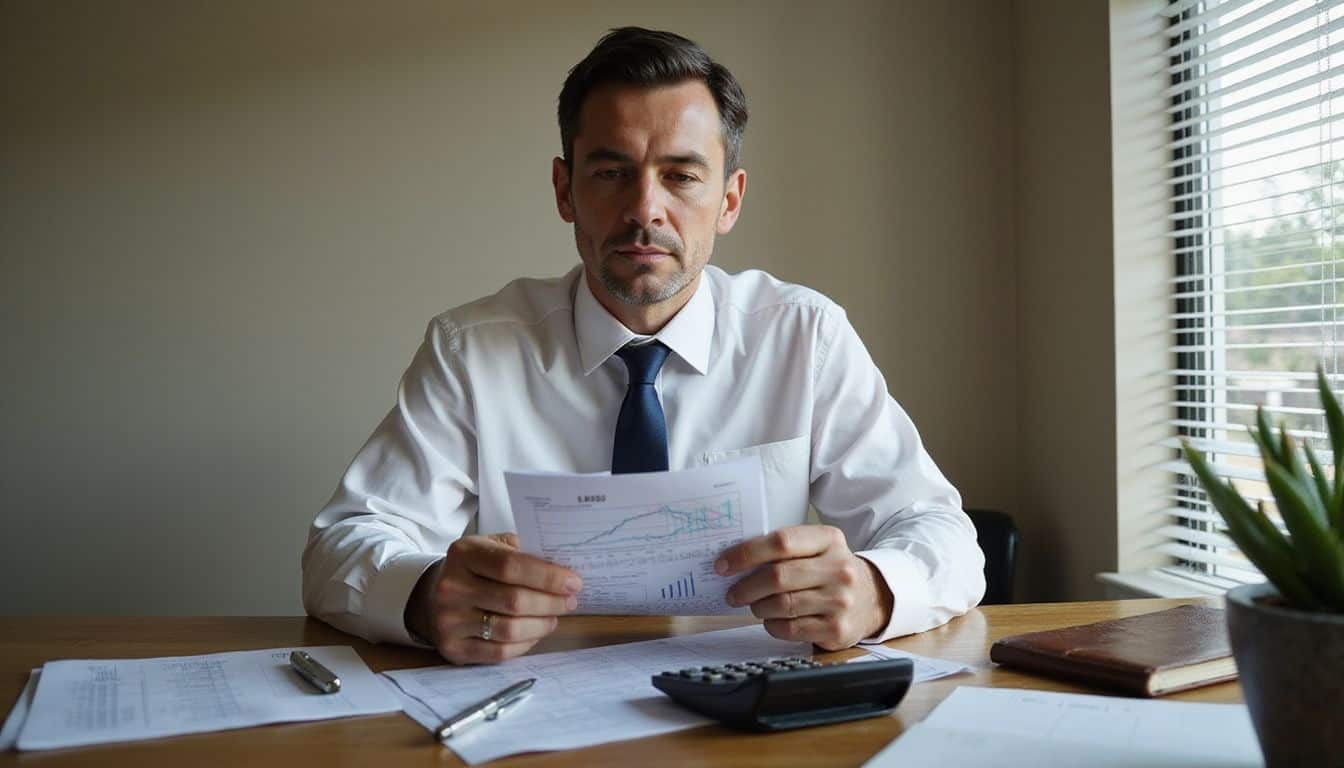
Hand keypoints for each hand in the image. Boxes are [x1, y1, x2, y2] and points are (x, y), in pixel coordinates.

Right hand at [405, 533, 581, 663]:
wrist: (432, 596)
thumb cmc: (474, 569)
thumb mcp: (491, 546)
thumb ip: (523, 552)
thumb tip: (562, 572)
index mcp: (464, 554)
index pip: (511, 566)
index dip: (547, 577)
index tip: (573, 582)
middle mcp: (452, 587)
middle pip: (514, 601)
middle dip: (551, 603)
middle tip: (570, 601)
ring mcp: (449, 621)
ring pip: (510, 630)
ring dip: (541, 625)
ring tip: (554, 617)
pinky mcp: (453, 649)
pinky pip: (500, 652)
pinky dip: (526, 644)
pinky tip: (535, 632)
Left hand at [716, 525, 892, 650]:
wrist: (872, 598)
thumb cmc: (829, 571)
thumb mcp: (816, 549)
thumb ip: (783, 550)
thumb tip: (733, 561)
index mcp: (829, 540)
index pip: (781, 542)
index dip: (746, 553)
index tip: (723, 565)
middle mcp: (838, 569)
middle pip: (778, 576)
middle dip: (746, 586)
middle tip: (732, 593)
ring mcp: (840, 601)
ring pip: (781, 605)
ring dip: (758, 607)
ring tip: (754, 605)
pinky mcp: (836, 629)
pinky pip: (789, 629)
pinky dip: (772, 625)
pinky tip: (772, 620)